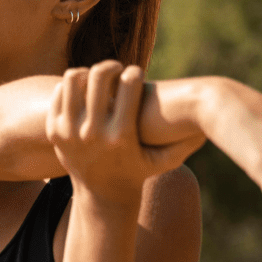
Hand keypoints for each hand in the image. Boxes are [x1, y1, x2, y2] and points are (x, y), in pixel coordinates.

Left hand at [46, 62, 205, 206]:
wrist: (100, 195)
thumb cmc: (138, 171)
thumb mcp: (163, 160)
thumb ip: (185, 143)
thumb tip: (207, 125)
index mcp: (121, 135)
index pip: (128, 83)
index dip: (134, 72)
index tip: (136, 74)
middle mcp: (93, 133)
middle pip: (97, 75)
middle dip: (110, 66)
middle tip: (116, 70)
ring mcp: (69, 132)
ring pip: (73, 78)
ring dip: (87, 73)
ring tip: (98, 80)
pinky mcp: (54, 131)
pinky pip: (59, 93)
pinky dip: (71, 87)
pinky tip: (84, 92)